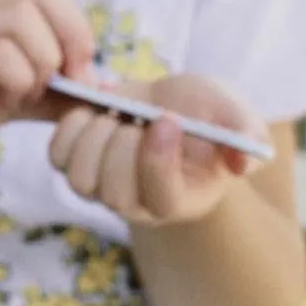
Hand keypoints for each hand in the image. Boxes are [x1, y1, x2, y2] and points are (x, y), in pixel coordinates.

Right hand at [0, 0, 97, 173]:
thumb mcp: (3, 93)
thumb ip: (48, 85)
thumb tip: (103, 89)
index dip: (75, 24)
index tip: (79, 70)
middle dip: (68, 40)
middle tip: (64, 82)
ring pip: (22, 19)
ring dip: (40, 63)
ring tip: (24, 92)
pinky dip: (18, 79)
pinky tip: (5, 98)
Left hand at [48, 74, 269, 227]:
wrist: (169, 102)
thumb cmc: (207, 115)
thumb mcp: (237, 117)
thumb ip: (248, 137)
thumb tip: (243, 163)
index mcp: (180, 199)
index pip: (161, 199)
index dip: (158, 161)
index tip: (168, 119)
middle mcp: (136, 203)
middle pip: (115, 194)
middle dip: (123, 147)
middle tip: (138, 115)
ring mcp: (100, 185)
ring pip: (81, 179)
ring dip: (94, 138)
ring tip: (116, 113)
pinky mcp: (75, 162)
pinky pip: (56, 156)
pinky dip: (69, 128)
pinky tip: (94, 109)